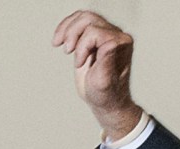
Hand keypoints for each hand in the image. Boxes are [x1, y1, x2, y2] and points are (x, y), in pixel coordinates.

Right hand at [53, 10, 142, 140]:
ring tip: (59, 43)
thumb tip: (109, 44)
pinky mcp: (97, 35)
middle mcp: (117, 36)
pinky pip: (80, 21)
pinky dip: (66, 27)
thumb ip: (107, 62)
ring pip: (83, 17)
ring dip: (67, 28)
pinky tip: (59, 39)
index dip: (82, 46)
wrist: (104, 101)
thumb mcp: (103, 82)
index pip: (96, 32)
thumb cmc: (105, 95)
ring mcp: (107, 33)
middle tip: (67, 51)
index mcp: (121, 45)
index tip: (78, 65)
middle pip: (89, 20)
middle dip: (73, 34)